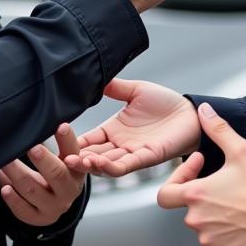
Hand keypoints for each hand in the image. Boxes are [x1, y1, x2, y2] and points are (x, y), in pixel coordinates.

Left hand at [0, 123, 87, 226]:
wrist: (58, 200)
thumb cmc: (57, 171)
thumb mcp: (64, 157)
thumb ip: (61, 142)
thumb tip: (44, 117)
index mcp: (77, 169)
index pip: (74, 152)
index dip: (68, 140)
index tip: (60, 126)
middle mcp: (69, 189)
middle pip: (57, 174)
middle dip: (43, 160)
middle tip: (31, 147)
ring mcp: (55, 206)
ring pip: (33, 190)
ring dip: (16, 175)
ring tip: (4, 162)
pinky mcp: (40, 218)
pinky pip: (24, 211)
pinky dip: (13, 200)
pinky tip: (4, 187)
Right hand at [64, 78, 200, 176]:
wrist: (189, 111)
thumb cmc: (165, 102)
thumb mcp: (135, 91)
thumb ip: (115, 88)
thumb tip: (95, 79)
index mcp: (114, 129)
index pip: (89, 139)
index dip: (74, 142)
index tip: (56, 141)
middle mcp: (120, 144)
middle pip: (93, 155)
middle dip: (77, 157)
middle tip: (61, 157)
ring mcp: (133, 152)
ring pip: (106, 164)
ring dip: (90, 164)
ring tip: (75, 161)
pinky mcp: (147, 156)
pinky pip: (126, 165)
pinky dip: (111, 166)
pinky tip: (98, 163)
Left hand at [157, 102, 245, 245]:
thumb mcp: (241, 150)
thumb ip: (218, 129)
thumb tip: (204, 110)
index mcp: (195, 195)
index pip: (165, 194)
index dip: (178, 179)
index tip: (200, 169)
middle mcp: (196, 220)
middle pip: (190, 209)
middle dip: (204, 198)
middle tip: (227, 188)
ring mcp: (208, 241)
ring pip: (204, 228)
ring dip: (216, 218)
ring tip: (238, 207)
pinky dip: (225, 239)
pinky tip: (240, 227)